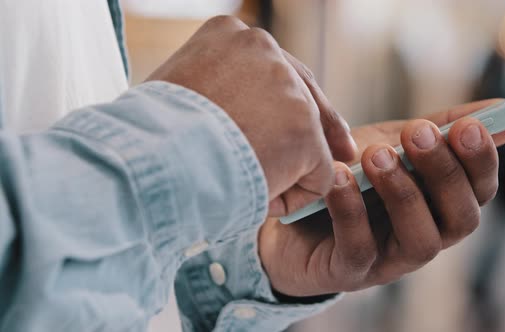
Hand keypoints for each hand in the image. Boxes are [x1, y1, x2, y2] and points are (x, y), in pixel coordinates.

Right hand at [147, 16, 355, 215]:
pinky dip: (294, 195)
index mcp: (230, 35)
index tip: (305, 118)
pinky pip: (317, 175)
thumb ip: (215, 93)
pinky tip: (261, 201)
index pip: (274, 68)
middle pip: (305, 92)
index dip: (291, 99)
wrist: (148, 160)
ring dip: (289, 168)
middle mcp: (263, 48)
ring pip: (308, 138)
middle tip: (343, 148)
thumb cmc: (147, 138)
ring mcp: (287, 88)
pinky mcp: (304, 131)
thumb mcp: (178, 94)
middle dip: (323, 125)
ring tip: (250, 188)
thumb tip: (234, 117)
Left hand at [259, 100, 504, 295]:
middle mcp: (424, 236)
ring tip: (377, 155)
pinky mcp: (348, 271)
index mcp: (439, 206)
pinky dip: (351, 210)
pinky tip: (338, 177)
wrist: (288, 209)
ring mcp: (388, 260)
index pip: (479, 190)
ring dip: (404, 193)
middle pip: (461, 219)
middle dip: (444, 174)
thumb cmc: (348, 175)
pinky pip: (359, 247)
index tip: (470, 126)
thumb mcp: (390, 142)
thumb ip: (439, 128)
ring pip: (420, 240)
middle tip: (418, 133)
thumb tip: (503, 111)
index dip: (482, 161)